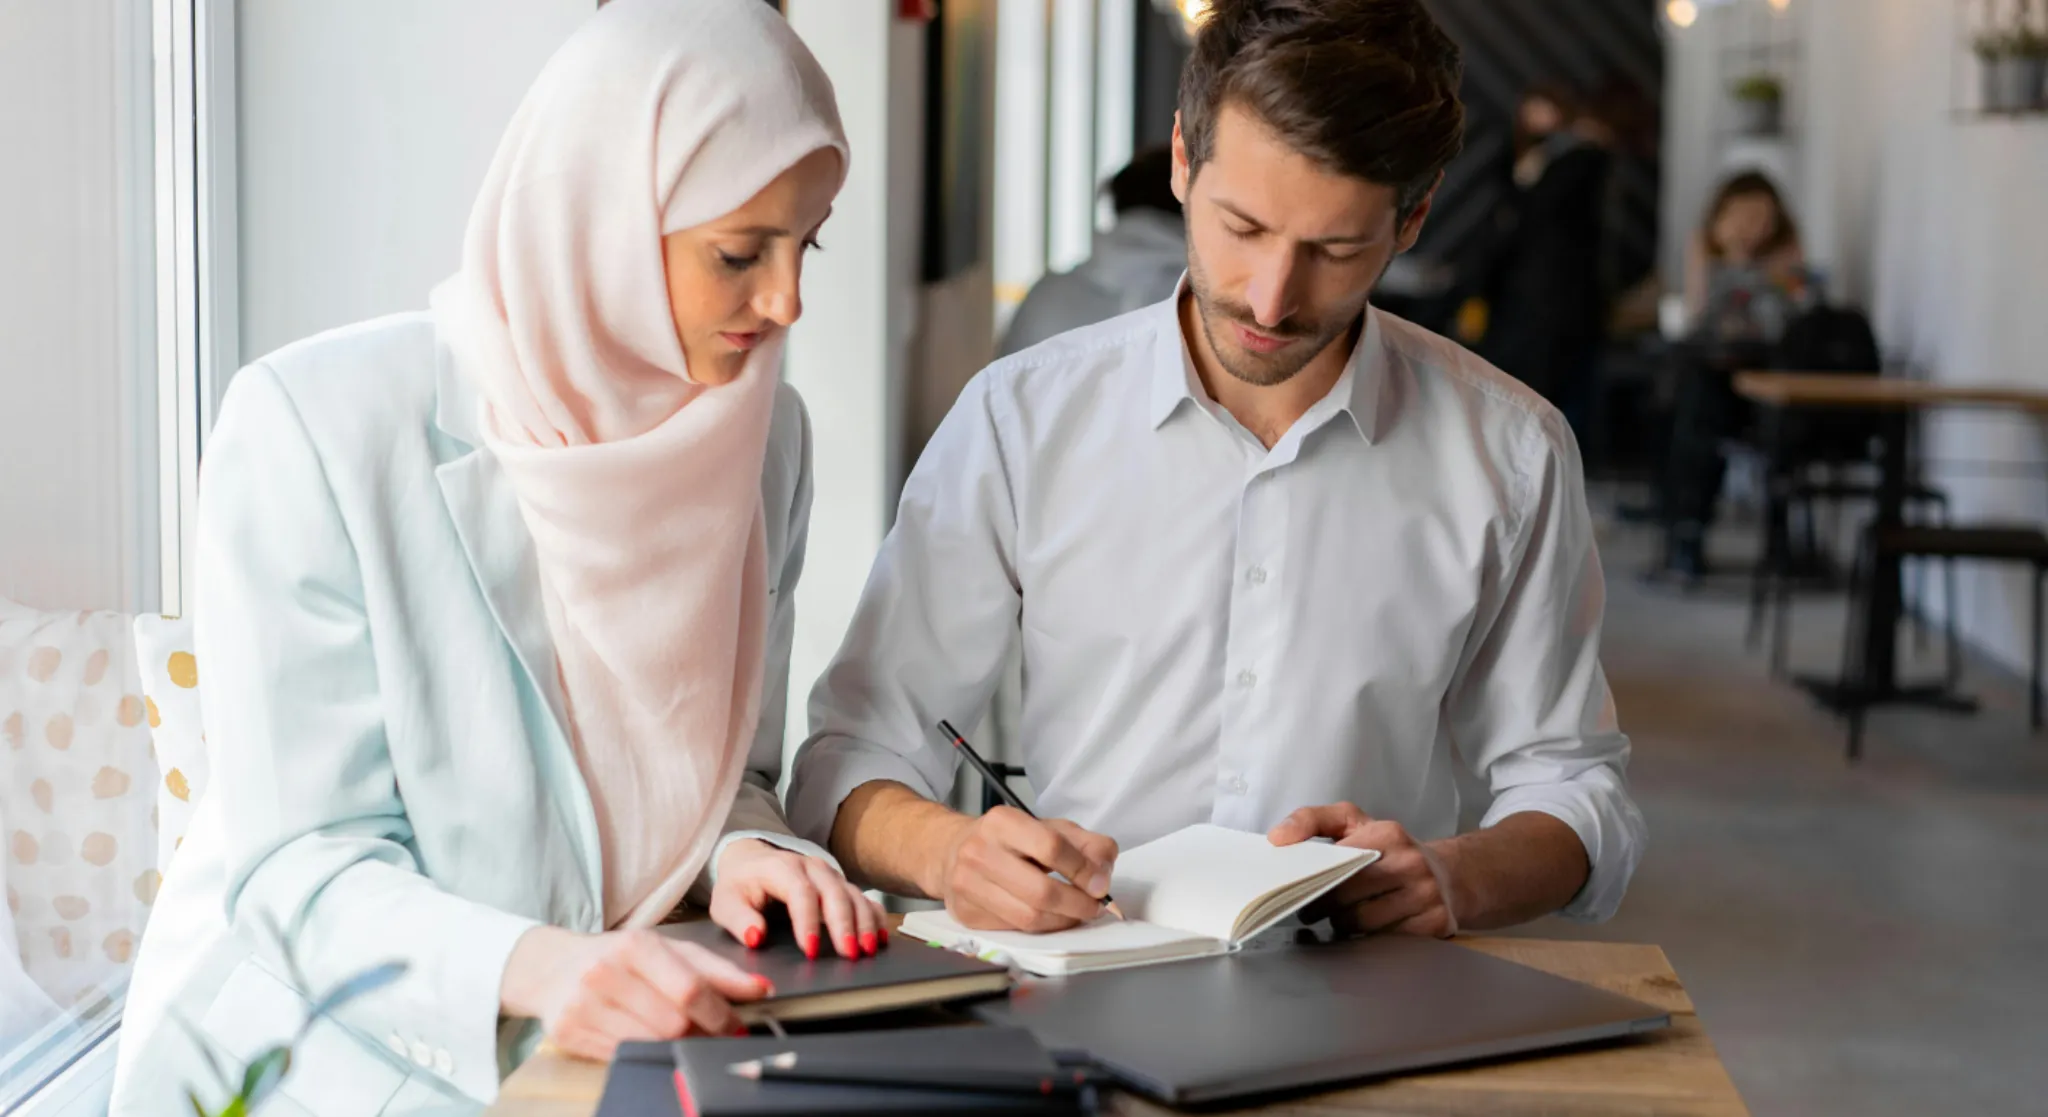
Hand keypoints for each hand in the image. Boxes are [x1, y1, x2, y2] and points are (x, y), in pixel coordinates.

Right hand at [500, 925, 770, 1061]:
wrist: (552, 967)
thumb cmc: (619, 956)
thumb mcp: (667, 950)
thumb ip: (715, 970)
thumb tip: (761, 989)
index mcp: (635, 946)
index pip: (690, 989)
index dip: (720, 1014)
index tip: (738, 1028)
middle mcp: (605, 972)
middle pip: (673, 1022)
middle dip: (703, 1034)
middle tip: (717, 1038)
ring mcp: (583, 1004)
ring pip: (650, 1042)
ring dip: (679, 1047)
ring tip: (688, 1038)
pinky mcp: (568, 1032)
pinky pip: (623, 1055)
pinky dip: (647, 1052)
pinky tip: (653, 1042)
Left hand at [711, 839, 885, 959]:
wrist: (752, 861)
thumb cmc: (740, 885)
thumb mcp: (726, 901)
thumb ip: (737, 919)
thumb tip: (755, 937)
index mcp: (780, 868)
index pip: (800, 892)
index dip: (808, 921)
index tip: (811, 950)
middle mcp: (810, 867)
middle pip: (834, 892)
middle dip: (844, 924)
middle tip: (850, 953)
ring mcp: (829, 875)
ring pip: (854, 895)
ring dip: (864, 923)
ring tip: (867, 949)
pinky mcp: (841, 885)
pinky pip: (864, 898)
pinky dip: (875, 917)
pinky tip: (879, 938)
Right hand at [939, 807, 1117, 932]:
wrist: (951, 851)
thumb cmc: (1008, 841)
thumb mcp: (1049, 828)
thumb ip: (1086, 844)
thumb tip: (1103, 875)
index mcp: (1002, 822)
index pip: (1051, 847)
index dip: (1083, 869)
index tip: (1101, 884)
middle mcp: (979, 852)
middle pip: (1040, 891)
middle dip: (1077, 904)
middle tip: (1094, 907)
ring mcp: (967, 885)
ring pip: (1028, 917)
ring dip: (1062, 921)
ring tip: (1076, 914)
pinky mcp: (965, 913)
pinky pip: (1014, 930)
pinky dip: (1041, 928)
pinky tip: (1050, 919)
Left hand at [1268, 803, 1460, 938]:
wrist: (1450, 875)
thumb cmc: (1389, 850)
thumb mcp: (1353, 822)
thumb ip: (1311, 819)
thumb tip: (1277, 838)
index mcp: (1388, 834)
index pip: (1336, 862)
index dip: (1311, 879)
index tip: (1295, 888)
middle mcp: (1411, 864)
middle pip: (1345, 898)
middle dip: (1320, 907)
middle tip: (1310, 910)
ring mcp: (1427, 896)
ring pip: (1361, 924)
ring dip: (1341, 925)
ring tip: (1338, 917)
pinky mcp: (1437, 924)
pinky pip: (1384, 942)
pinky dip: (1368, 939)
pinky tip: (1366, 930)